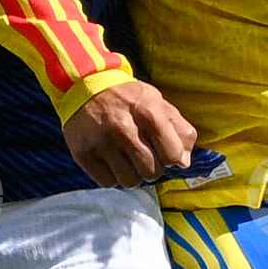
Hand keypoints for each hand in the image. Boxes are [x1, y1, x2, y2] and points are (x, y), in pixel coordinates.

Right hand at [65, 81, 198, 187]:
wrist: (84, 86)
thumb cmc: (128, 98)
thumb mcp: (159, 103)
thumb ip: (180, 130)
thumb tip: (184, 162)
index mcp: (149, 113)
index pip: (172, 155)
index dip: (171, 157)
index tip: (163, 150)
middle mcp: (125, 128)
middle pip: (152, 172)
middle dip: (151, 167)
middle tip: (142, 154)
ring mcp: (102, 142)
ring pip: (130, 181)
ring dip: (132, 174)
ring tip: (126, 159)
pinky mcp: (83, 154)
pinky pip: (108, 182)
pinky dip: (112, 176)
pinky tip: (110, 161)